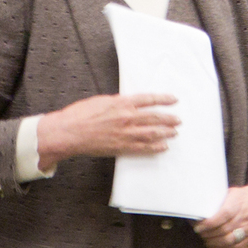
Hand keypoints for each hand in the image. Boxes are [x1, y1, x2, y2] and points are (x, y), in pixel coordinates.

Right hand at [36, 93, 178, 170]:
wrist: (69, 132)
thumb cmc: (80, 115)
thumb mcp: (102, 101)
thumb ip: (118, 102)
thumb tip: (129, 103)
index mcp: (122, 103)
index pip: (149, 99)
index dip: (164, 99)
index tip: (174, 100)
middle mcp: (127, 117)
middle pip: (155, 117)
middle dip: (169, 119)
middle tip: (178, 120)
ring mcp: (126, 133)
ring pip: (153, 133)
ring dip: (166, 133)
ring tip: (174, 132)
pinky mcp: (122, 147)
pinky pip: (143, 148)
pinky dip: (155, 147)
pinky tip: (163, 146)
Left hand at [194, 185, 247, 247]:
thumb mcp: (235, 192)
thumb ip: (221, 200)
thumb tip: (202, 207)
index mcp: (239, 204)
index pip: (223, 215)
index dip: (209, 223)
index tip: (199, 226)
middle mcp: (244, 218)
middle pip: (223, 230)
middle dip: (208, 234)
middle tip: (200, 233)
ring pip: (228, 241)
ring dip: (213, 243)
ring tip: (206, 240)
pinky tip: (214, 247)